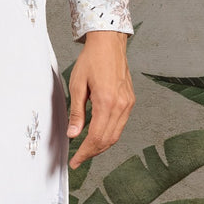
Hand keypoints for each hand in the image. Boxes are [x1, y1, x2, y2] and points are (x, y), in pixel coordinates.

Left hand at [67, 30, 133, 170]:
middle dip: (92, 152)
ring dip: (101, 146)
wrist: (109, 43)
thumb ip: (76, 112)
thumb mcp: (77, 85)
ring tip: (86, 150)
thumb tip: (73, 134)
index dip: (84, 152)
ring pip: (116, 135)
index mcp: (106, 102)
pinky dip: (109, 134)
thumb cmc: (92, 60)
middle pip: (107, 140)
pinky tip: (98, 135)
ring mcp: (128, 104)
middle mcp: (121, 105)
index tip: (74, 161)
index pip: (96, 137)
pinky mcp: (130, 101)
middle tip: (78, 159)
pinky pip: (120, 124)